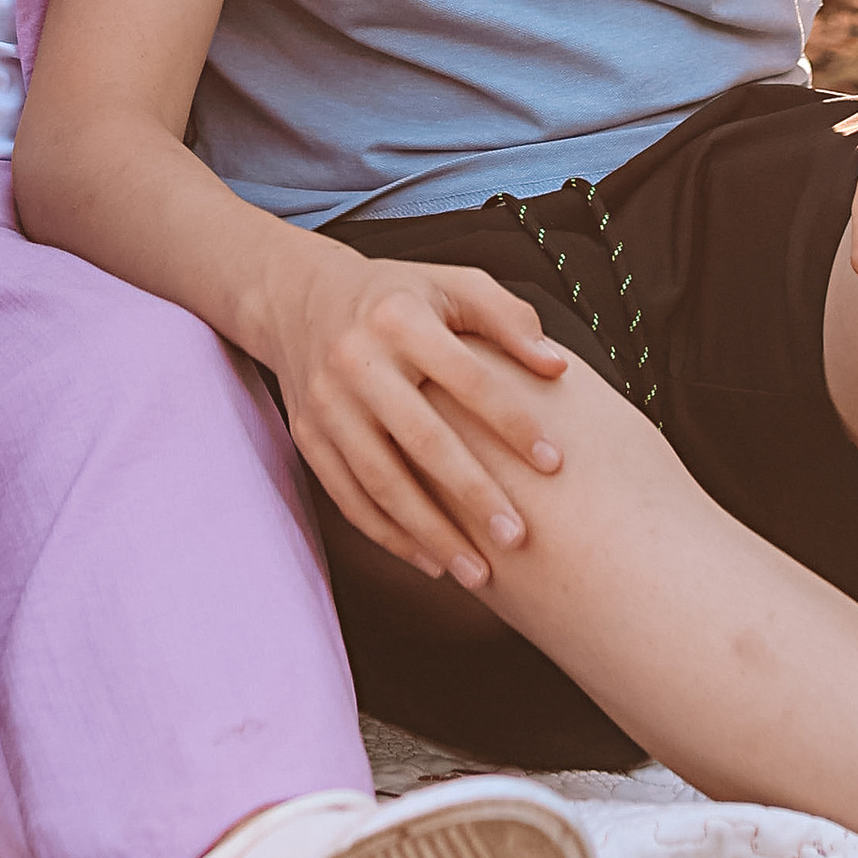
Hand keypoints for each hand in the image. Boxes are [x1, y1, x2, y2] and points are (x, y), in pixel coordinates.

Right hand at [259, 243, 568, 587]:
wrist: (300, 298)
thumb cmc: (399, 296)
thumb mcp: (452, 284)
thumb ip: (508, 319)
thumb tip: (556, 367)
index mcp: (400, 317)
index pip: (467, 379)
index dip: (512, 422)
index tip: (555, 463)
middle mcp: (356, 361)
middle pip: (420, 439)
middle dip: (472, 494)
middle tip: (518, 538)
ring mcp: (327, 403)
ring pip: (380, 480)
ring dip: (430, 532)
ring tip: (479, 573)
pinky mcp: (308, 436)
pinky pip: (349, 496)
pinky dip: (388, 535)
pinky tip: (430, 561)